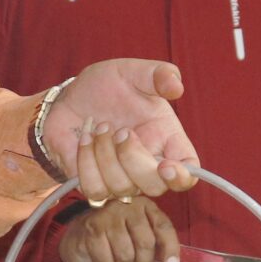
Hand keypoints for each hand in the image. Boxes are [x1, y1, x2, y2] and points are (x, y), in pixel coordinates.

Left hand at [47, 60, 196, 196]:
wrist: (72, 96)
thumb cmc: (109, 86)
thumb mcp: (134, 72)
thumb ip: (159, 75)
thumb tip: (177, 87)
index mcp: (167, 140)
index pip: (188, 171)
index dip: (182, 177)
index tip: (165, 166)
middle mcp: (148, 165)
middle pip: (155, 187)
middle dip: (133, 158)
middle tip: (121, 130)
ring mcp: (120, 179)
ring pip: (121, 188)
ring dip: (105, 154)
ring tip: (99, 126)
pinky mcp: (94, 183)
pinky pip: (94, 189)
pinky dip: (86, 161)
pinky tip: (84, 138)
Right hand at [58, 197, 179, 261]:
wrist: (78, 235)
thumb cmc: (114, 238)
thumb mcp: (138, 236)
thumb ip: (156, 245)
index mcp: (144, 205)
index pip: (163, 227)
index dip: (170, 249)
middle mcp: (127, 205)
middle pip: (145, 243)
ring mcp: (107, 216)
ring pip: (126, 256)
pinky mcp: (91, 229)